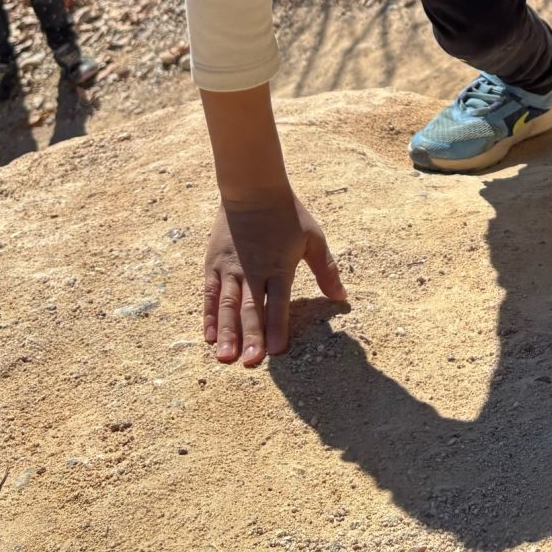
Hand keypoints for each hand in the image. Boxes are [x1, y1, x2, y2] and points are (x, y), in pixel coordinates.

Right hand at [203, 190, 347, 365]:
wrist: (252, 188)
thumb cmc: (287, 214)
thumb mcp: (313, 238)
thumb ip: (326, 270)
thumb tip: (342, 297)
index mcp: (279, 266)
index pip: (279, 302)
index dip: (278, 327)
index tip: (277, 351)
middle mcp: (253, 270)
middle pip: (252, 308)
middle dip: (251, 337)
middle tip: (249, 362)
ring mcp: (231, 268)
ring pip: (227, 305)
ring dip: (227, 332)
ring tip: (224, 357)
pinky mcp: (213, 264)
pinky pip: (209, 294)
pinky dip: (209, 316)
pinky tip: (209, 336)